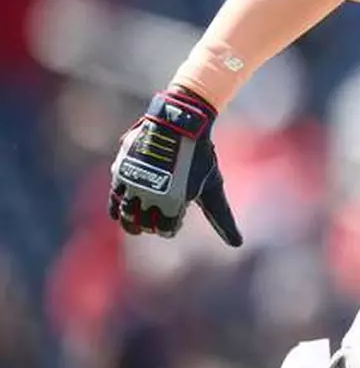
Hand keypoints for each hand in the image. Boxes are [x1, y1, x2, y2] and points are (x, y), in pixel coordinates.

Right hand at [108, 88, 242, 246]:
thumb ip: (222, 218)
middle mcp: (151, 195)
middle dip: (151, 225)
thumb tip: (238, 244)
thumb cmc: (200, 156)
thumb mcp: (213, 187)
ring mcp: (134, 183)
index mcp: (175, 201)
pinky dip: (117, 208)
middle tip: (158, 219)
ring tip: (140, 219)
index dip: (172, 227)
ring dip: (132, 221)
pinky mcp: (121, 172)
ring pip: (126, 215)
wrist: (179, 122)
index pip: (167, 229)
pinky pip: (114, 198)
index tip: (178, 219)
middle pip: (144, 225)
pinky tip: (121, 211)